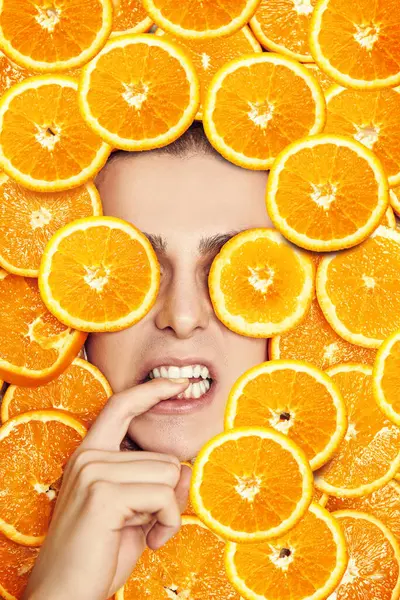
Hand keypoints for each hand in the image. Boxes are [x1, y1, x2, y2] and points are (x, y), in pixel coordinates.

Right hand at [22, 378, 190, 599]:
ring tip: (145, 532)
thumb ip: (156, 485)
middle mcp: (89, 457)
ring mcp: (94, 472)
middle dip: (168, 495)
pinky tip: (149, 541)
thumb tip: (188, 466)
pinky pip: (164, 497)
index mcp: (91, 455)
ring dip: (169, 511)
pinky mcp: (104, 494)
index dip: (152, 391)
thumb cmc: (100, 555)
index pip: (122, 406)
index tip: (179, 382)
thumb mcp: (134, 512)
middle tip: (147, 524)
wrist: (66, 595)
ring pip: (170, 474)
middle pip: (165, 457)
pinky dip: (168, 523)